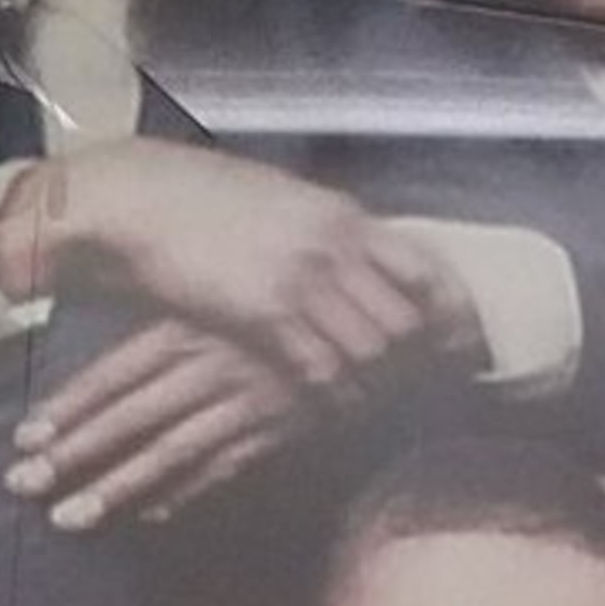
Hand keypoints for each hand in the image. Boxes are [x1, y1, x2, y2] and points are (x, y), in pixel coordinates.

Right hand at [0, 140, 450, 389]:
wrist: (137, 198)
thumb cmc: (200, 198)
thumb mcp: (282, 201)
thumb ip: (325, 231)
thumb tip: (357, 251)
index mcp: (343, 215)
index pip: (426, 267)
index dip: (454, 312)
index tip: (467, 343)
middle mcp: (334, 245)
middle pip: (408, 316)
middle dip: (423, 359)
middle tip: (430, 389)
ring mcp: (302, 279)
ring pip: (373, 347)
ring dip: (379, 381)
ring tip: (383, 403)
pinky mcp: (265, 313)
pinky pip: (321, 367)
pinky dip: (334, 393)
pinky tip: (333, 407)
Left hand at [8, 318, 316, 528]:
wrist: (369, 312)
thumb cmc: (282, 298)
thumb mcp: (219, 297)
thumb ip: (168, 326)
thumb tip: (107, 356)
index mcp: (190, 326)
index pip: (114, 373)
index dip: (67, 408)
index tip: (25, 438)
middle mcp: (211, 365)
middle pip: (130, 417)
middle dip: (72, 454)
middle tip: (22, 483)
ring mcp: (245, 401)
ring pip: (169, 452)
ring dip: (116, 488)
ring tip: (68, 516)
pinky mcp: (279, 429)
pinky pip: (223, 468)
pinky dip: (185, 492)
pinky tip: (148, 514)